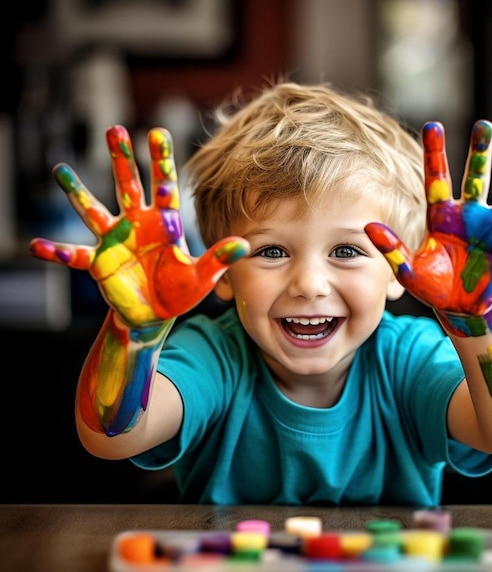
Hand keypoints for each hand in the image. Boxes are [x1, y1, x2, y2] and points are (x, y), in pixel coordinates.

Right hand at [30, 126, 248, 326]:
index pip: (164, 187)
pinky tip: (38, 246)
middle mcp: (137, 225)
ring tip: (61, 170)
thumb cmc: (179, 292)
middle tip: (114, 129)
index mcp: (164, 224)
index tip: (158, 133)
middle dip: (122, 160)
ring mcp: (115, 241)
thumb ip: (218, 259)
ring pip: (94, 211)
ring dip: (78, 193)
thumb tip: (245, 244)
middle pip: (128, 186)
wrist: (154, 313)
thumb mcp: (201, 276)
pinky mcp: (98, 263)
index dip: (161, 162)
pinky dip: (57, 252)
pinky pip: (74, 255)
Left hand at [365, 120, 491, 314]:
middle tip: (484, 126)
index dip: (434, 154)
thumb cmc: (432, 286)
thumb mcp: (409, 271)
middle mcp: (469, 216)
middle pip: (475, 179)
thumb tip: (369, 227)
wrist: (458, 306)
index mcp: (441, 218)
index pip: (436, 180)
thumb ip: (393, 249)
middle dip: (480, 153)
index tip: (433, 125)